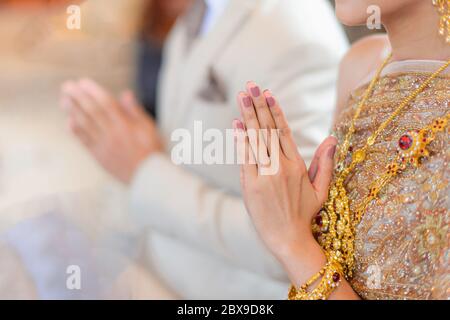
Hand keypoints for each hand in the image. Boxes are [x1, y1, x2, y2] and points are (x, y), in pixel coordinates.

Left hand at [60, 78, 162, 183]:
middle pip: (92, 112)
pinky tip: (69, 122)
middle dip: (78, 97)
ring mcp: (104, 146)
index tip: (83, 82)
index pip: (106, 104)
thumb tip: (125, 94)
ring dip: (73, 111)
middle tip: (67, 86)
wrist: (147, 177)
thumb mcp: (149, 128)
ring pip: (85, 125)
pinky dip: (76, 131)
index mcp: (126, 125)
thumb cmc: (151, 151)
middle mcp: (112, 134)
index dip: (93, 91)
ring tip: (64, 100)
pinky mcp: (99, 156)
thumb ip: (135, 111)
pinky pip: (85, 142)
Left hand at [232, 82, 337, 263]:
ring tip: (241, 96)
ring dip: (247, 116)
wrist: (288, 239)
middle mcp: (281, 167)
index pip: (284, 131)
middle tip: (250, 85)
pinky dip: (240, 140)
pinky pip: (245, 159)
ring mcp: (265, 176)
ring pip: (256, 141)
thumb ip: (325, 163)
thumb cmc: (305, 214)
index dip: (275, 110)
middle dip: (258, 105)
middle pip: (268, 130)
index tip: (268, 93)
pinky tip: (236, 124)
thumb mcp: (321, 189)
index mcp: (297, 165)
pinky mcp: (252, 186)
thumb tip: (332, 139)